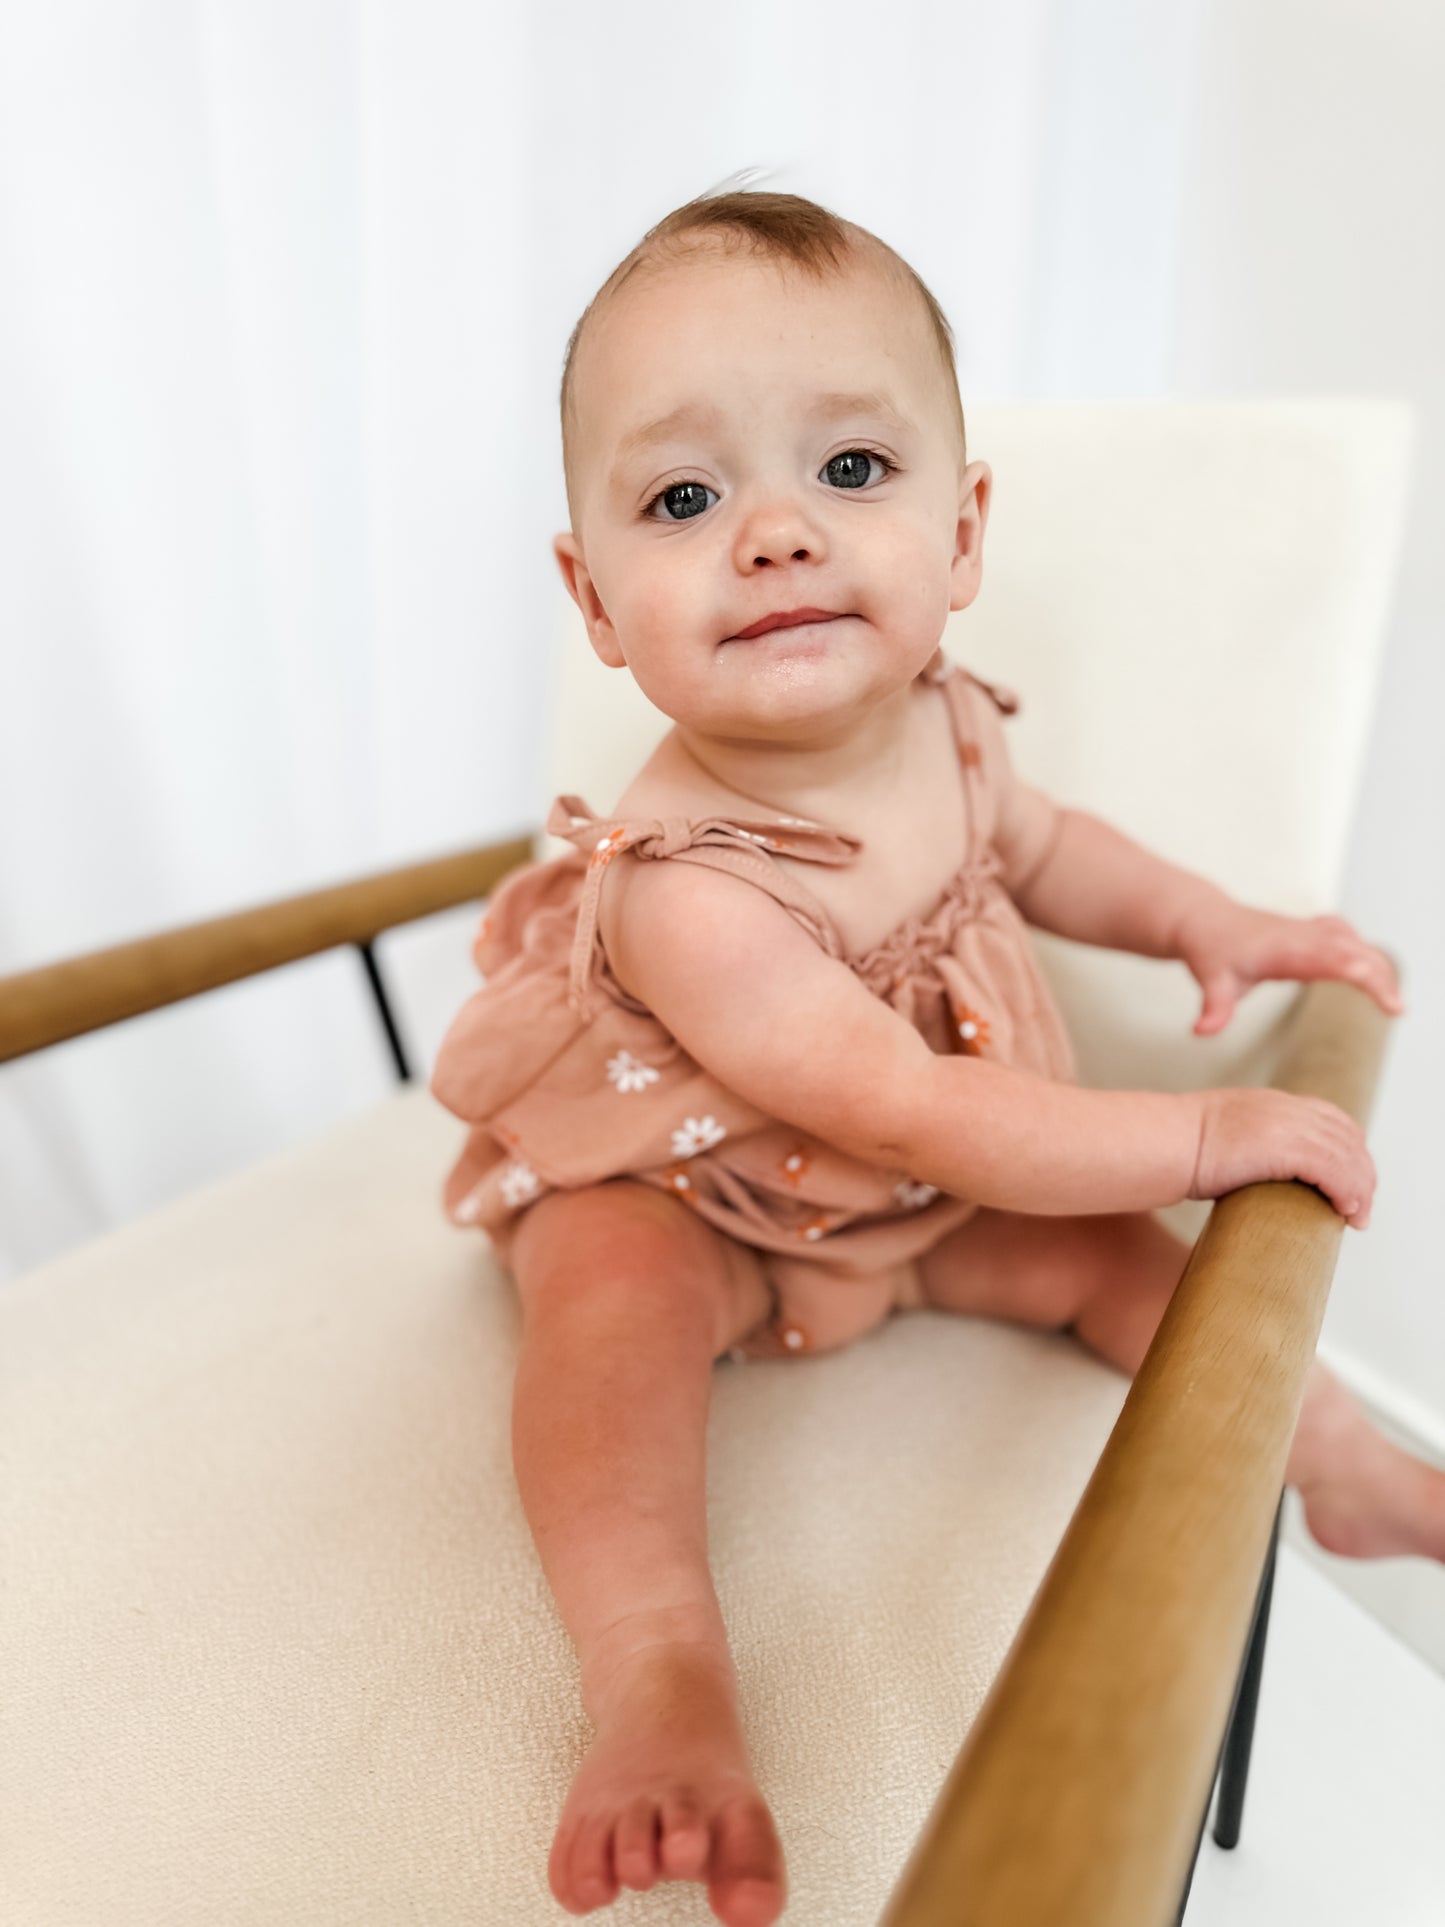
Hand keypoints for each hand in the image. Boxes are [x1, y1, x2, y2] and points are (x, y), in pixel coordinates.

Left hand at [1174, 900, 1404, 1036]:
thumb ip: (1214, 1007)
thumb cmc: (1210, 951)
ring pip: (1355, 943)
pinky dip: (1365, 954)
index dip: (1362, 975)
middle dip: (1380, 976)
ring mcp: (1308, 931)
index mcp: (1286, 949)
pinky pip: (1347, 938)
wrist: (1204, 920)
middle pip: (1355, 950)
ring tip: (1392, 1001)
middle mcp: (1303, 936)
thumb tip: (1202, 1032)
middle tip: (1396, 1009)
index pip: (1334, 959)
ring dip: (1378, 966)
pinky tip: (1372, 972)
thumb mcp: (1210, 979)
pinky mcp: (1309, 932)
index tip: (1384, 998)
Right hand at [1189, 1088, 1375, 1228]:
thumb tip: (1250, 1179)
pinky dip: (1348, 1190)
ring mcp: (1287, 1124)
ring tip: (1356, 1217)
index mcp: (1270, 1103)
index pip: (1330, 1118)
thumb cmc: (1178, 1149)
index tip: (1348, 1180)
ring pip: (1347, 1155)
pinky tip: (1344, 1210)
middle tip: (1359, 1208)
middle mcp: (1285, 1107)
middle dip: (1361, 1173)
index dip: (1348, 1150)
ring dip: (1360, 1189)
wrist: (1163, 1143)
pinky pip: (1335, 1170)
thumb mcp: (1222, 1139)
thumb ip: (1247, 1149)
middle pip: (1347, 1136)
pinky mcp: (1286, 1147)